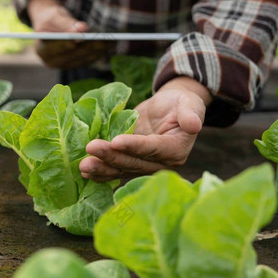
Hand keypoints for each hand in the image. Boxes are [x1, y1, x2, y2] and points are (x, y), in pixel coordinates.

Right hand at [28, 0, 110, 68]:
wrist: (51, 25)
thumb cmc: (50, 18)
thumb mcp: (54, 16)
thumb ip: (66, 23)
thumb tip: (82, 29)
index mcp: (42, 51)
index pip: (57, 49)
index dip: (69, 43)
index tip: (81, 37)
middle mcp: (53, 62)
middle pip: (73, 55)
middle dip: (89, 46)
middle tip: (104, 39)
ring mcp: (65, 65)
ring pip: (84, 58)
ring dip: (98, 50)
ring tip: (111, 41)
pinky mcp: (76, 64)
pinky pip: (89, 59)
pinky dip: (99, 52)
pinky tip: (110, 44)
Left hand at [79, 77, 211, 180]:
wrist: (170, 108)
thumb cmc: (181, 104)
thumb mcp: (190, 104)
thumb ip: (190, 114)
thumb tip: (194, 124)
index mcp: (175, 150)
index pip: (152, 149)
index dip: (134, 146)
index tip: (116, 141)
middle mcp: (159, 163)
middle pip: (133, 162)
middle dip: (111, 156)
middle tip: (91, 149)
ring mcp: (143, 165)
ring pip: (121, 169)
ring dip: (101, 168)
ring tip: (83, 165)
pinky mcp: (131, 163)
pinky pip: (115, 169)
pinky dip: (100, 172)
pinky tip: (84, 172)